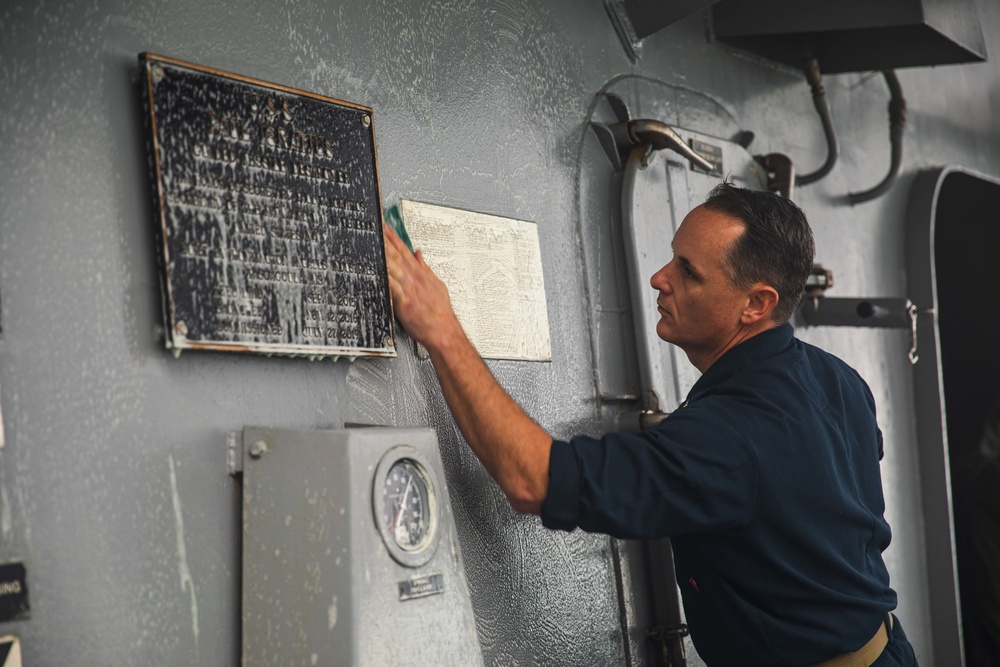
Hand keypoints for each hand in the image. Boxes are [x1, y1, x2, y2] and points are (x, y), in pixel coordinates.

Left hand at [383, 222, 462, 352]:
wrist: (444, 330)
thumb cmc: (440, 311)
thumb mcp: (437, 284)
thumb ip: (426, 268)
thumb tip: (419, 253)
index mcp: (421, 273)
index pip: (405, 250)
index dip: (394, 236)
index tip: (384, 225)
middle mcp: (414, 278)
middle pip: (396, 254)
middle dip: (385, 239)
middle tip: (374, 226)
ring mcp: (409, 288)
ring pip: (393, 266)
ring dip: (382, 253)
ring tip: (373, 241)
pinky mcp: (404, 301)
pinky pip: (392, 286)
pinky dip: (385, 276)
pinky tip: (377, 268)